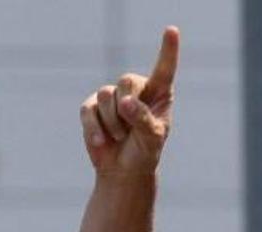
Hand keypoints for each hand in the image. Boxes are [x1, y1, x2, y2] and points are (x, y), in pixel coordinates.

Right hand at [79, 27, 178, 175]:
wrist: (123, 171)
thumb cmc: (144, 154)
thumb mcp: (151, 141)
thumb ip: (143, 120)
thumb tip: (125, 103)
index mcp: (158, 94)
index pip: (164, 69)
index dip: (168, 50)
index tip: (172, 30)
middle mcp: (136, 89)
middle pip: (126, 82)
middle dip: (127, 108)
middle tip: (130, 130)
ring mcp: (112, 96)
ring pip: (106, 96)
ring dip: (113, 123)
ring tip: (120, 137)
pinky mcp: (92, 106)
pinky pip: (89, 110)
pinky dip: (95, 129)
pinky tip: (102, 142)